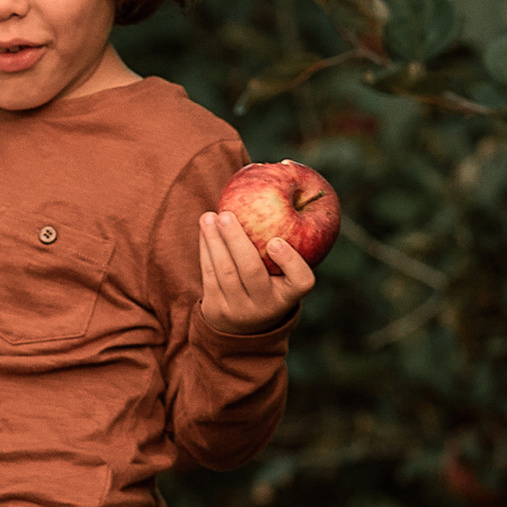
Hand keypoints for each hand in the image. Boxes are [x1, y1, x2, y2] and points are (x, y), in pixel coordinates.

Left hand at [197, 206, 317, 342]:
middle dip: (236, 240)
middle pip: (252, 271)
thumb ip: (289, 243)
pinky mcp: (217, 309)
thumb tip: (284, 178)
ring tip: (209, 217)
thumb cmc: (271, 284)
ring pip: (224, 272)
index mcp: (290, 295)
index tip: (276, 241)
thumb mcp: (286, 275)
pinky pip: (209, 275)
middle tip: (226, 214)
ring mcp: (240, 310)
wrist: (243, 328)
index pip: (301, 281)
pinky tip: (205, 230)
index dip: (290, 261)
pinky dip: (206, 249)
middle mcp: (267, 306)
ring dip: (214, 241)